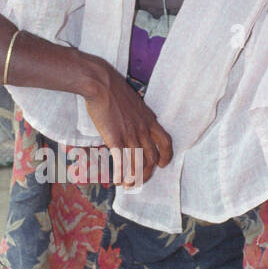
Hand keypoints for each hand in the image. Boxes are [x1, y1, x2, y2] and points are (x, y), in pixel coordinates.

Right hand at [81, 60, 172, 186]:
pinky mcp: (116, 139)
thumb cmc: (114, 90)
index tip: (162, 164)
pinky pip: (122, 162)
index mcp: (149, 120)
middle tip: (140, 180)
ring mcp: (130, 135)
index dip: (166, 156)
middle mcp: (142, 130)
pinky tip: (117, 181)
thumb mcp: (134, 102)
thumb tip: (135, 122)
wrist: (101, 84)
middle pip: (152, 158)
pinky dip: (121, 175)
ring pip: (138, 163)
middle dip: (147, 173)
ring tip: (128, 185)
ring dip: (134, 178)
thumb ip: (138, 115)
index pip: (165, 142)